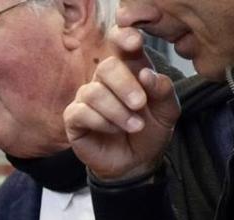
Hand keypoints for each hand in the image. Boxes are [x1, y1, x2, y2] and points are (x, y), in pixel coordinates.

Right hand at [65, 25, 178, 182]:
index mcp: (130, 71)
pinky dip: (102, 122)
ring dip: (117, 111)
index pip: (121, 44)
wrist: (137, 162)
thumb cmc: (150, 131)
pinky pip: (81, 112)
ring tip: (134, 126)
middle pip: (107, 67)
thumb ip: (162, 91)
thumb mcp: (167, 111)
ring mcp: (87, 99)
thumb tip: (146, 74)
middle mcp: (106, 81)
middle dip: (125, 85)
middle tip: (140, 104)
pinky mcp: (73, 119)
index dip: (124, 37)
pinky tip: (114, 130)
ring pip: (93, 92)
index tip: (134, 42)